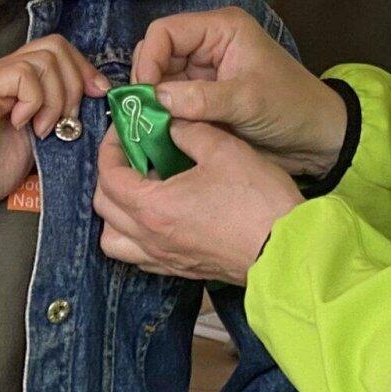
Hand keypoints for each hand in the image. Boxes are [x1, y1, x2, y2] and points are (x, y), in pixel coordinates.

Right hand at [0, 35, 107, 253]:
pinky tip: (23, 125)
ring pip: (44, 60)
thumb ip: (60, 113)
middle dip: (74, 83)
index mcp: (15, 79)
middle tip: (66, 120)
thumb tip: (95, 100)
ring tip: (43, 129)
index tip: (98, 95)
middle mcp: (1, 71)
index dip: (84, 68)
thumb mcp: (39, 136)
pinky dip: (34, 101)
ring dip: (56, 98)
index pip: (58, 48)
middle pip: (55, 46)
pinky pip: (23, 75)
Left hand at [93, 120, 302, 285]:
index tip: (125, 129)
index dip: (111, 146)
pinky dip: (135, 235)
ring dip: (116, 211)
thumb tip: (170, 122)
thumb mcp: (223, 149)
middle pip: (104, 206)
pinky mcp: (181, 269)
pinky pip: (139, 256)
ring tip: (139, 187)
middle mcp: (150, 237)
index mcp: (153, 207)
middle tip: (132, 151)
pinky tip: (158, 215)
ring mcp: (165, 258)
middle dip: (111, 173)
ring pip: (113, 239)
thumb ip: (188, 130)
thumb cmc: (257, 201)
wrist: (286, 250)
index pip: (108, 175)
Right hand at [132, 8, 345, 175]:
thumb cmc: (292, 106)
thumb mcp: (248, 100)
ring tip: (149, 127)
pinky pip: (172, 102)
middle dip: (148, 82)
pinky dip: (164, 116)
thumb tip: (157, 99)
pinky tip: (159, 133)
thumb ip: (201, 99)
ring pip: (161, 81)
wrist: (316, 137)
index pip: (166, 32)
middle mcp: (209, 45)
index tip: (145, 93)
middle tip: (143, 114)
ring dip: (154, 102)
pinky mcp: (204, 98)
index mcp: (222, 29)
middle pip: (158, 55)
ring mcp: (205, 73)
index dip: (150, 59)